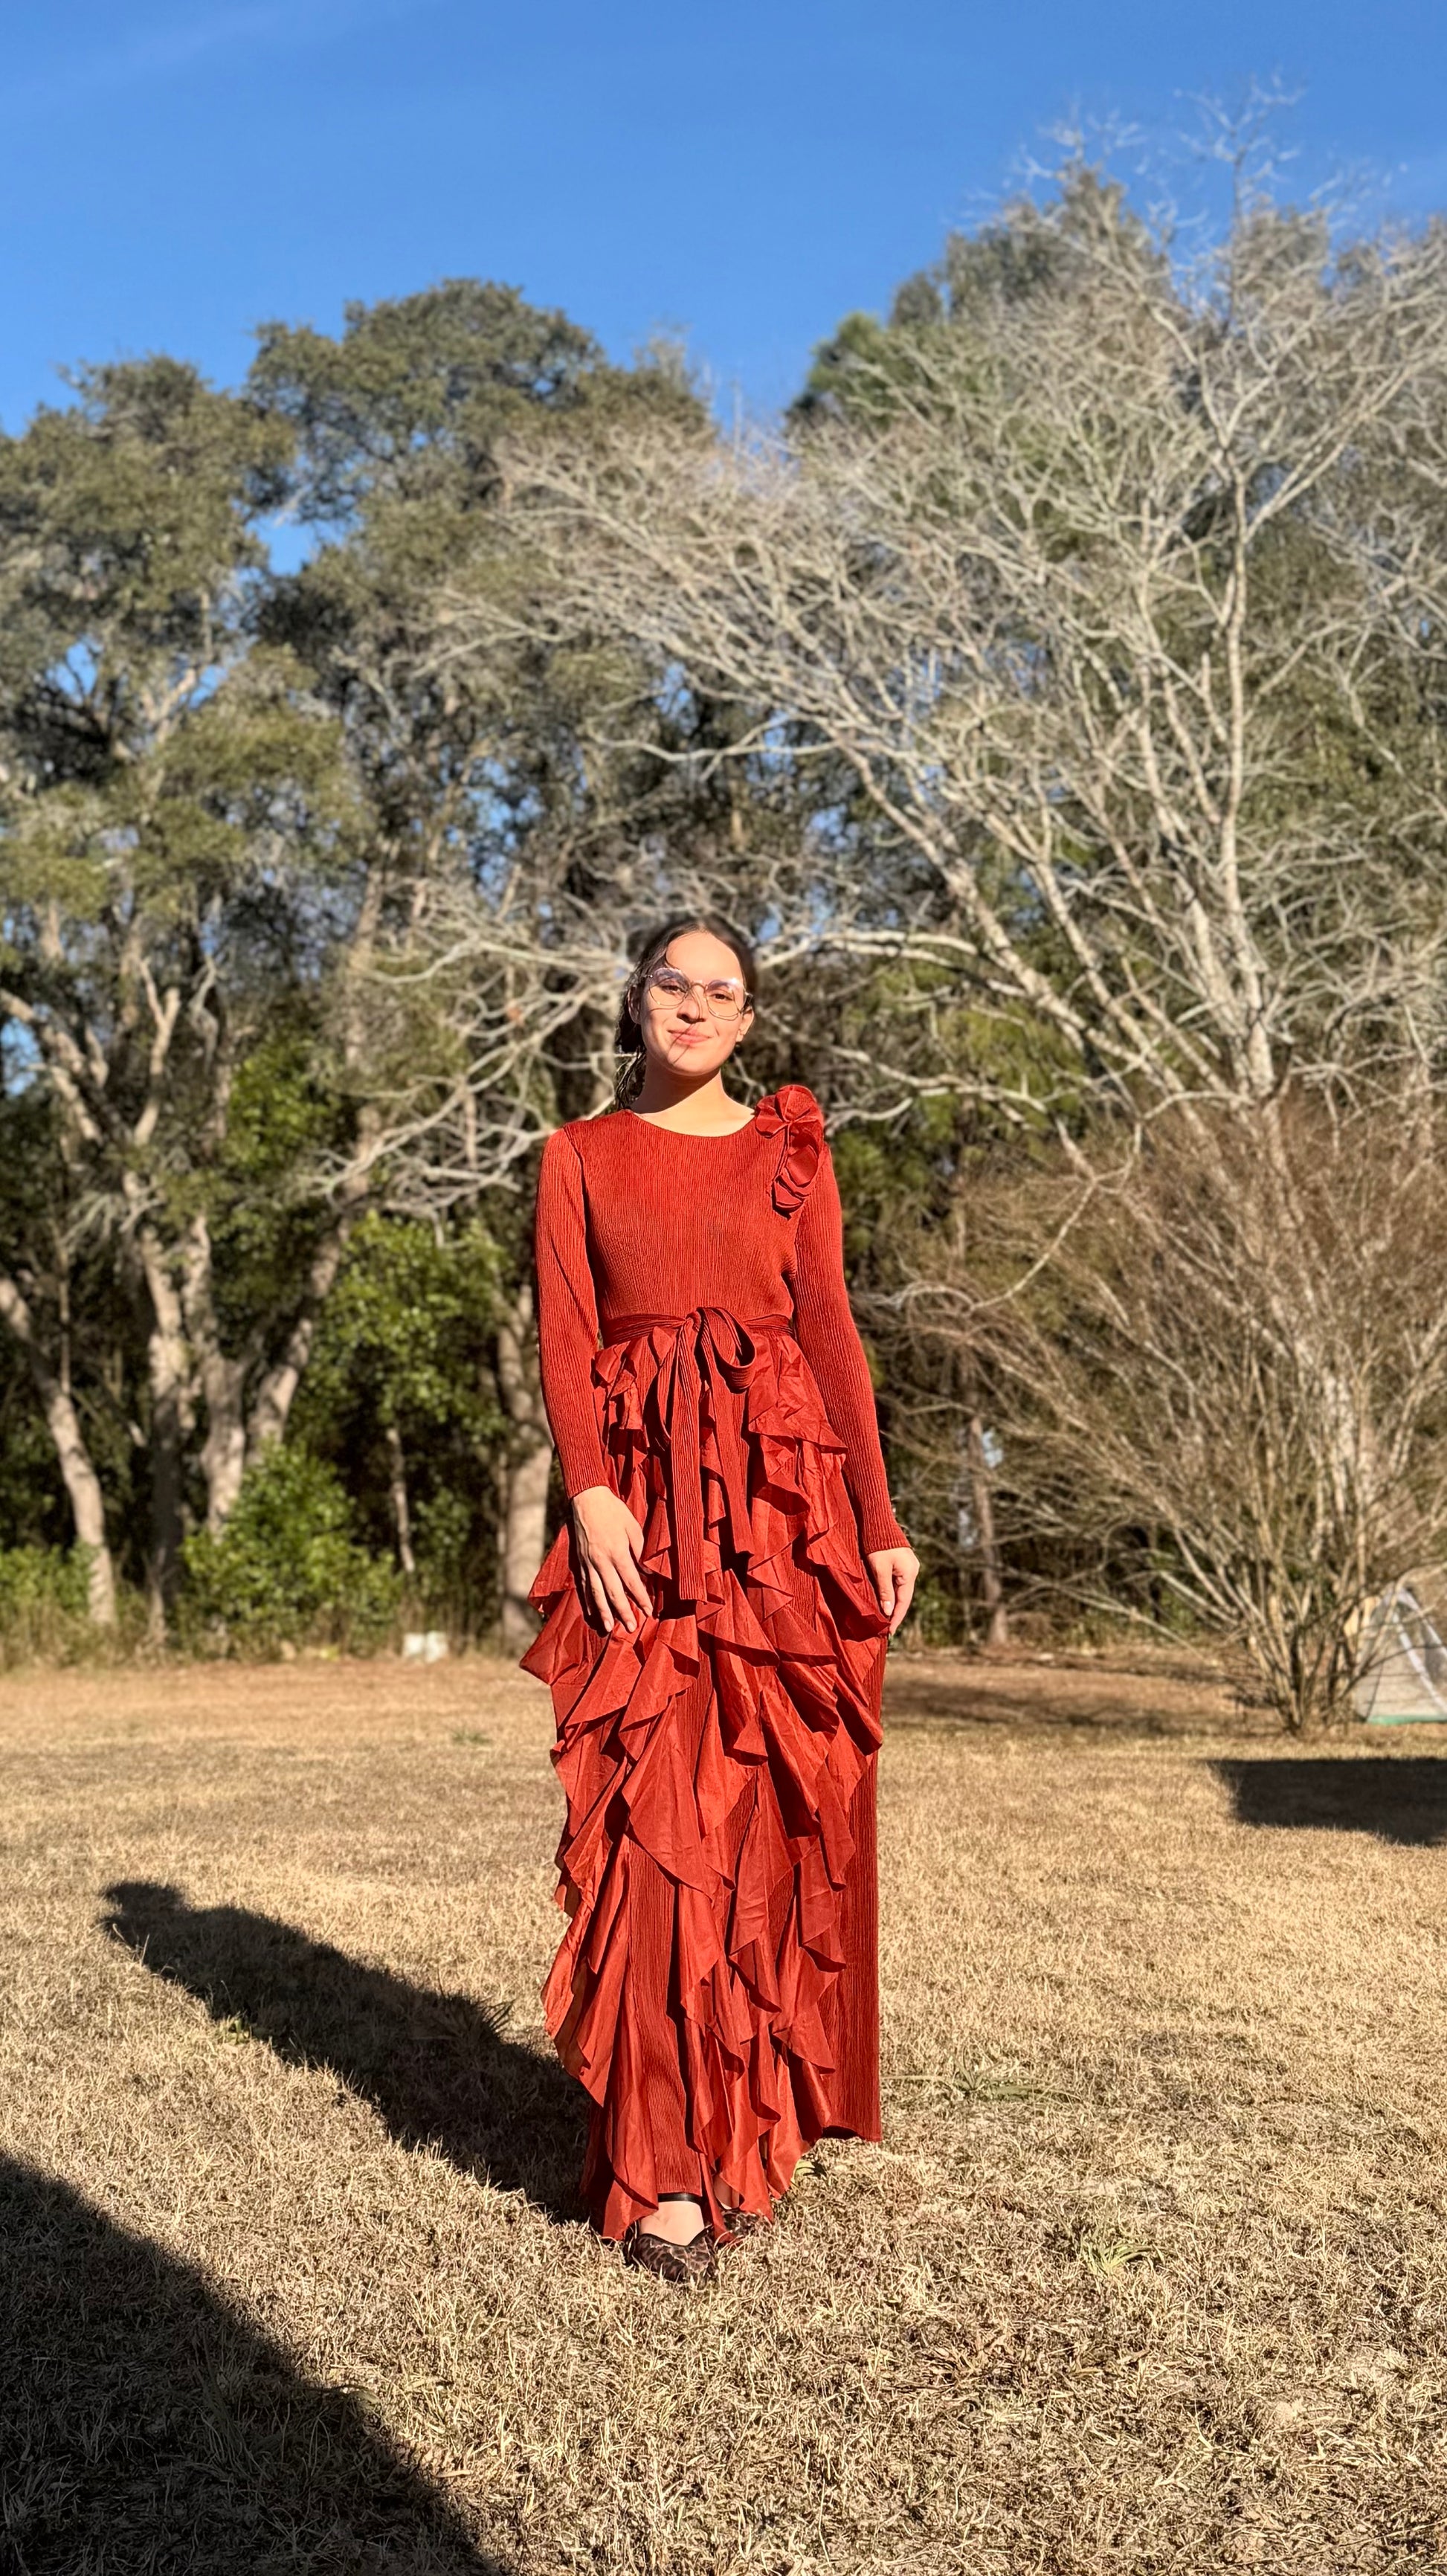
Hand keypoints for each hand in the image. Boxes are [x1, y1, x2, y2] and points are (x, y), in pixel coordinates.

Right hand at [571, 1485, 652, 1633]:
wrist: (587, 1499)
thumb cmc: (614, 1511)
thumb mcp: (633, 1527)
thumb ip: (640, 1551)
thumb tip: (647, 1572)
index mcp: (617, 1552)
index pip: (631, 1581)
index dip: (641, 1598)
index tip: (649, 1611)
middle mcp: (601, 1561)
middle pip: (613, 1592)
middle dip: (623, 1611)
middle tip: (631, 1627)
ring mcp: (588, 1563)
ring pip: (596, 1592)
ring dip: (603, 1612)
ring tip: (609, 1627)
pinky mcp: (580, 1561)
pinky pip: (584, 1585)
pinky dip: (588, 1600)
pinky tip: (592, 1611)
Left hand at [867, 1545, 919, 1637]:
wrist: (877, 1521)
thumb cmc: (877, 1545)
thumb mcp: (879, 1569)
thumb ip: (884, 1590)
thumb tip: (889, 1612)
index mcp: (910, 1573)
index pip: (904, 1602)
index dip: (896, 1618)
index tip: (890, 1633)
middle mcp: (912, 1570)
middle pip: (903, 1597)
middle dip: (895, 1613)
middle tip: (886, 1629)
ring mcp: (908, 1566)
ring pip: (900, 1590)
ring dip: (892, 1603)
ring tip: (884, 1618)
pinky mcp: (901, 1562)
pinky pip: (897, 1582)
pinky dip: (890, 1592)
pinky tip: (884, 1600)